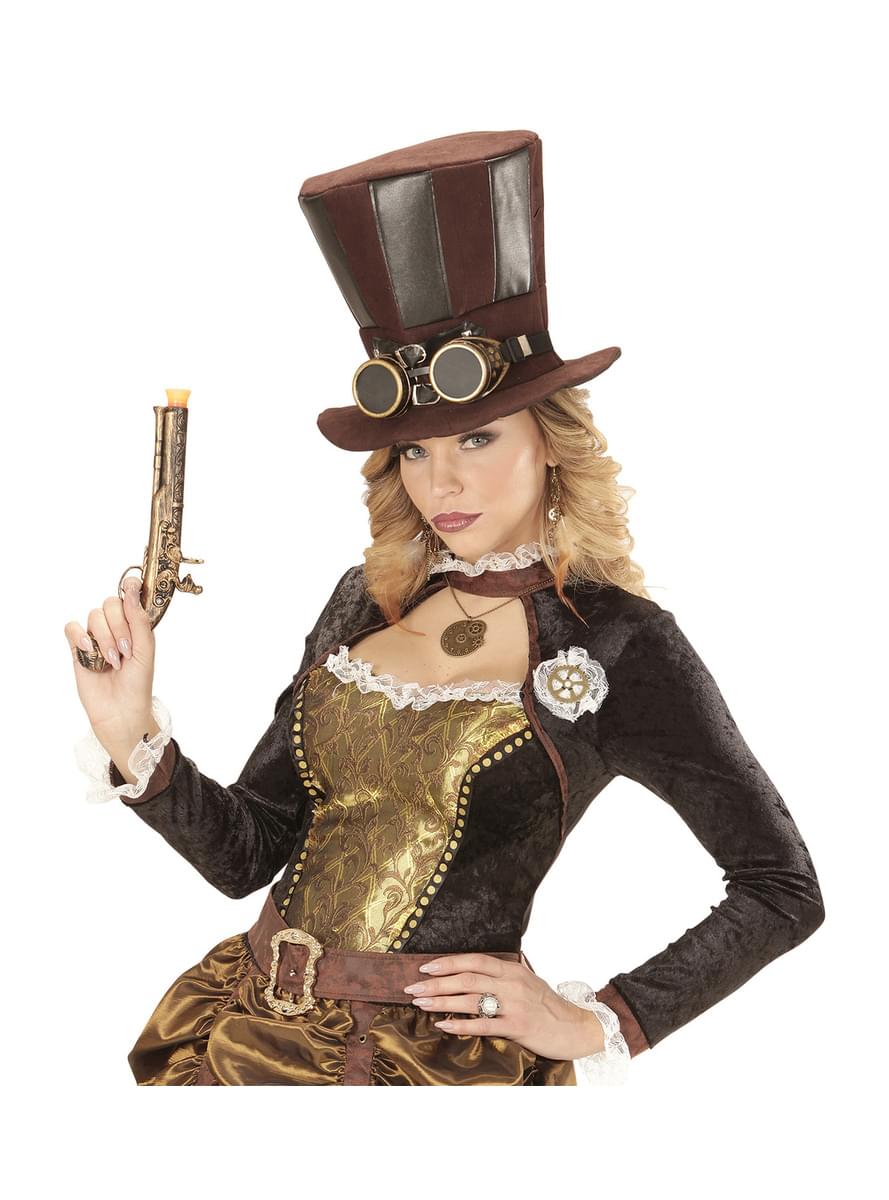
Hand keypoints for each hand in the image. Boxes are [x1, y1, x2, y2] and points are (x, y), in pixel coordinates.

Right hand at [64, 578, 156, 748]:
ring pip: (94, 616)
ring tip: (113, 661)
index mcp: (135, 625)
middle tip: (126, 651)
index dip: (130, 589)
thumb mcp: (145, 649)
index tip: (131, 587)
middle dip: (119, 626)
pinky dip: (80, 636)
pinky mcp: (78, 649)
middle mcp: (115, 627)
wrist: (121, 711)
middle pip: (110, 604)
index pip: (129, 596)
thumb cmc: (138, 683)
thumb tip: (131, 589)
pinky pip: (72, 628)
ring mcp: (96, 637)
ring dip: (105, 637)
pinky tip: (90, 652)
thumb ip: (138, 619)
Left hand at [402, 953, 605, 1060]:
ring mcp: (515, 1005)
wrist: (575, 1027)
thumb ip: (502, 976)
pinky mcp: (517, 1027)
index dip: (448, 962)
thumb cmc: (546, 1006)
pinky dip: (460, 1024)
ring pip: (471, 1000)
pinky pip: (483, 1025)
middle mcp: (512, 983)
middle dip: (436, 982)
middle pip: (467, 979)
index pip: (474, 961)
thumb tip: (471, 973)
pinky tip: (443, 1024)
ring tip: (421, 1003)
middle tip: (413, 987)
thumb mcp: (526, 982)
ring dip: (441, 1001)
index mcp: (512, 969)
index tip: (425, 966)